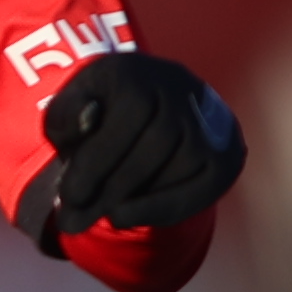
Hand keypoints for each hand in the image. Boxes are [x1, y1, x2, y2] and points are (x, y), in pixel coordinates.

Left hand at [13, 49, 244, 255]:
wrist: (144, 108)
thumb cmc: (97, 112)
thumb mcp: (70, 106)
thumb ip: (67, 115)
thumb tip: (84, 121)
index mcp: (139, 71)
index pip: (129, 116)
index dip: (98, 161)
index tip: (70, 197)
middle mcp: (180, 89)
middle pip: (157, 144)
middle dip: (113, 188)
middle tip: (79, 219)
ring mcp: (209, 121)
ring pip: (181, 164)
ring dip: (139, 199)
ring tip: (103, 215)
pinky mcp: (224, 154)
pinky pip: (201, 187)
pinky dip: (164, 208)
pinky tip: (130, 216)